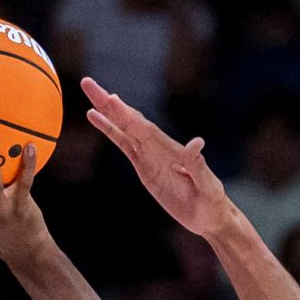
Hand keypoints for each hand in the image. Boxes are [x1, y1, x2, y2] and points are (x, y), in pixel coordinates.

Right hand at [81, 77, 238, 236]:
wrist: (209, 216)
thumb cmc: (212, 202)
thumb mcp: (207, 185)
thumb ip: (198, 165)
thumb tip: (198, 143)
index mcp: (171, 150)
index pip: (145, 129)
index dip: (127, 115)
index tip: (110, 99)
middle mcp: (158, 147)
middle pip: (130, 121)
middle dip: (109, 103)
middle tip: (88, 83)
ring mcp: (150, 155)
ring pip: (124, 129)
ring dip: (106, 112)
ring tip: (89, 92)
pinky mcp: (144, 166)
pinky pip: (124, 145)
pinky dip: (110, 131)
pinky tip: (96, 118)